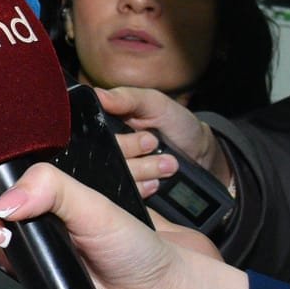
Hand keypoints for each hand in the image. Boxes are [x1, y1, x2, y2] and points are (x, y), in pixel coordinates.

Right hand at [96, 86, 232, 190]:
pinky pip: (122, 195)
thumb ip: (127, 98)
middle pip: (100, 156)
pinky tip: (155, 182)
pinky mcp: (124, 191)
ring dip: (141, 170)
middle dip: (129, 151)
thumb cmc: (176, 123)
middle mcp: (103, 148)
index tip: (139, 135)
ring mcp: (113, 170)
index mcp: (103, 123)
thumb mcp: (155, 103)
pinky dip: (140, 188)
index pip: (89, 132)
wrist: (200, 156)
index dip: (111, 136)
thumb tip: (98, 94)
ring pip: (112, 176)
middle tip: (153, 143)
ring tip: (167, 164)